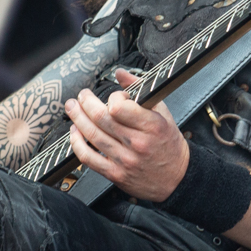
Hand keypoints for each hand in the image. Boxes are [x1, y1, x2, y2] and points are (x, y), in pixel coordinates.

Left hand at [64, 68, 188, 201]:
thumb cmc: (168, 143)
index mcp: (151, 126)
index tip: (115, 98)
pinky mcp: (115, 174)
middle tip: (81, 96)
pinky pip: (88, 158)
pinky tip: (75, 133)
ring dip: (77, 118)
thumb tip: (120, 73)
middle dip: (85, 102)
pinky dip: (77, 143)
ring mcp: (125, 160)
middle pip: (100, 118)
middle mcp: (137, 143)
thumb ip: (140, 89)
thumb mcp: (162, 112)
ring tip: (73, 108)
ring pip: (92, 135)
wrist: (177, 178)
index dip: (113, 98)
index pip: (119, 107)